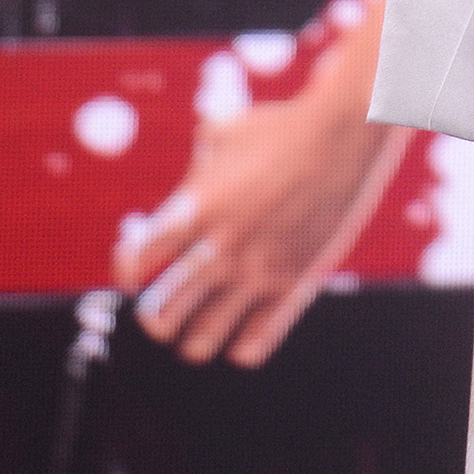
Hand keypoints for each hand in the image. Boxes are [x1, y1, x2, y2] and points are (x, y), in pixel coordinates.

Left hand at [114, 63, 406, 366]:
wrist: (346, 132)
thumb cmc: (282, 127)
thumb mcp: (225, 132)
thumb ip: (193, 166)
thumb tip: (183, 187)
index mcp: (197, 209)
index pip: (136, 259)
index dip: (127, 266)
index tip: (135, 267)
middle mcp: (221, 248)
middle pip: (159, 317)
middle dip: (155, 316)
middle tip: (168, 301)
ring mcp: (257, 272)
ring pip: (200, 342)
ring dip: (191, 338)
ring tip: (199, 322)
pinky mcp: (294, 283)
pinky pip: (255, 343)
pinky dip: (240, 347)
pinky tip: (240, 335)